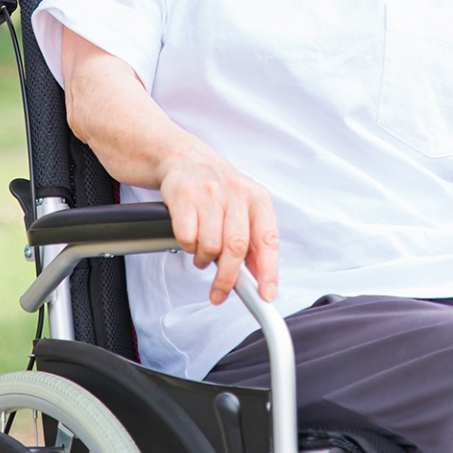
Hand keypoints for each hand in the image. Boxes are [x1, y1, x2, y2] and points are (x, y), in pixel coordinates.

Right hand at [157, 144, 279, 306]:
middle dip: (227, 278)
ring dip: (204, 259)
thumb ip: (254, 241)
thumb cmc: (218, 188)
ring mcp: (209, 193)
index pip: (268, 240)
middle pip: (236, 248)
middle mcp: (236, 193)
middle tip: (220, 291)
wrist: (185, 157)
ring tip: (203, 252)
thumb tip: (259, 279)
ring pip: (210, 246)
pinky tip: (190, 237)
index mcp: (257, 198)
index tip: (266, 295)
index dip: (269, 271)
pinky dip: (187, 247)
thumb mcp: (244, 206)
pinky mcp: (183, 196)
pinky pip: (187, 238)